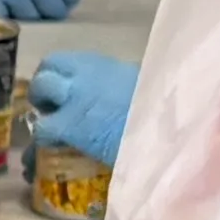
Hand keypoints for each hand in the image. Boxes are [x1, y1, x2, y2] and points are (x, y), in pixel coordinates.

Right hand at [27, 50, 133, 166]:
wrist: (179, 121)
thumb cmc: (143, 149)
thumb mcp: (110, 161)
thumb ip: (85, 153)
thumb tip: (74, 157)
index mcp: (72, 124)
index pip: (41, 128)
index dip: (40, 139)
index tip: (46, 147)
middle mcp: (75, 93)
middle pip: (41, 85)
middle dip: (40, 97)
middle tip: (48, 110)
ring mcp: (92, 71)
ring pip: (55, 62)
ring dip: (52, 76)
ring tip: (61, 89)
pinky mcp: (112, 61)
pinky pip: (81, 59)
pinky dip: (76, 69)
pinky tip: (87, 83)